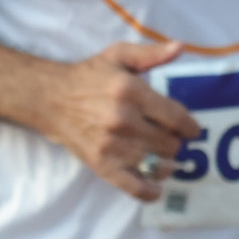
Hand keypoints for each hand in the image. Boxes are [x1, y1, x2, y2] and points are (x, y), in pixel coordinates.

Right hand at [48, 40, 201, 199]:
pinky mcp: (102, 165)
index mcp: (131, 92)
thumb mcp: (118, 56)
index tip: (189, 129)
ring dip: (166, 162)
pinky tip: (157, 186)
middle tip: (168, 137)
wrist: (49, 99)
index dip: (189, 126)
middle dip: (175, 142)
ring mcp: (112, 146)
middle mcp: (123, 120)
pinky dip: (150, 191)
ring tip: (162, 155)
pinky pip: (135, 187)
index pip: (176, 117)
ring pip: (158, 164)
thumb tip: (180, 48)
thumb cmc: (88, 76)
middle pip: (170, 143)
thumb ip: (151, 53)